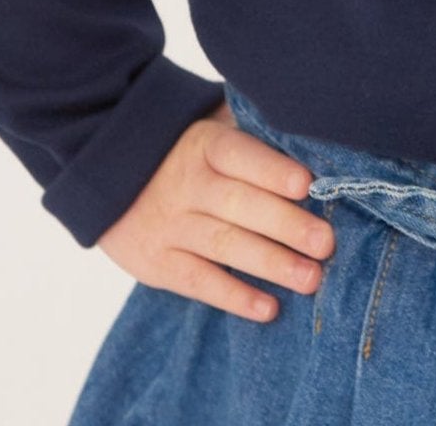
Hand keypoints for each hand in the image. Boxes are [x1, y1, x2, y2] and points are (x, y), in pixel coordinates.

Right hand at [96, 97, 335, 322]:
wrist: (109, 175)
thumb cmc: (186, 151)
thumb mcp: (210, 126)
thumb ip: (252, 130)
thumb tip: (310, 138)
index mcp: (204, 145)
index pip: (240, 155)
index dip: (272, 170)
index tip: (307, 185)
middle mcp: (186, 185)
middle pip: (240, 206)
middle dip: (286, 225)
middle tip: (326, 243)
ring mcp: (170, 226)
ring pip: (225, 246)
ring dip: (271, 264)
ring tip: (310, 279)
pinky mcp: (157, 264)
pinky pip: (199, 283)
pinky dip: (235, 297)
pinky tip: (269, 308)